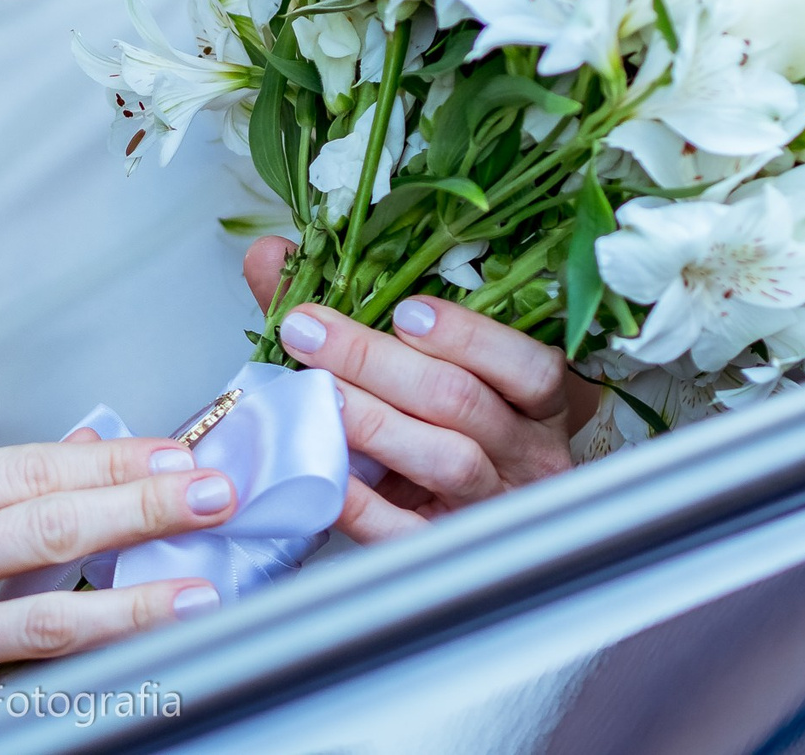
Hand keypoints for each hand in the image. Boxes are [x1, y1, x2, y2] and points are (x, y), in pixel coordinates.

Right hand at [0, 436, 235, 750]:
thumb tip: (84, 456)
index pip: (27, 470)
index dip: (113, 461)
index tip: (178, 453)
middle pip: (46, 531)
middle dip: (142, 509)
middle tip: (212, 495)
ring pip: (43, 621)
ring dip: (134, 603)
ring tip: (196, 589)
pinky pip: (17, 689)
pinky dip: (84, 676)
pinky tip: (137, 664)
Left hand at [246, 238, 595, 542]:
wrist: (435, 515)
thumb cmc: (427, 420)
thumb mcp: (403, 358)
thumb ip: (342, 306)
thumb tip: (270, 254)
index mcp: (533, 403)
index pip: (531, 367)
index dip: (469, 336)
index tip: (404, 310)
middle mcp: (526, 456)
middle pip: (463, 401)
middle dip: (378, 361)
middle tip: (309, 331)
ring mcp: (491, 508)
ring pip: (447, 459)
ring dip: (373, 420)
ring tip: (316, 391)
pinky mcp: (444, 550)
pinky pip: (406, 529)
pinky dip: (361, 499)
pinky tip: (322, 466)